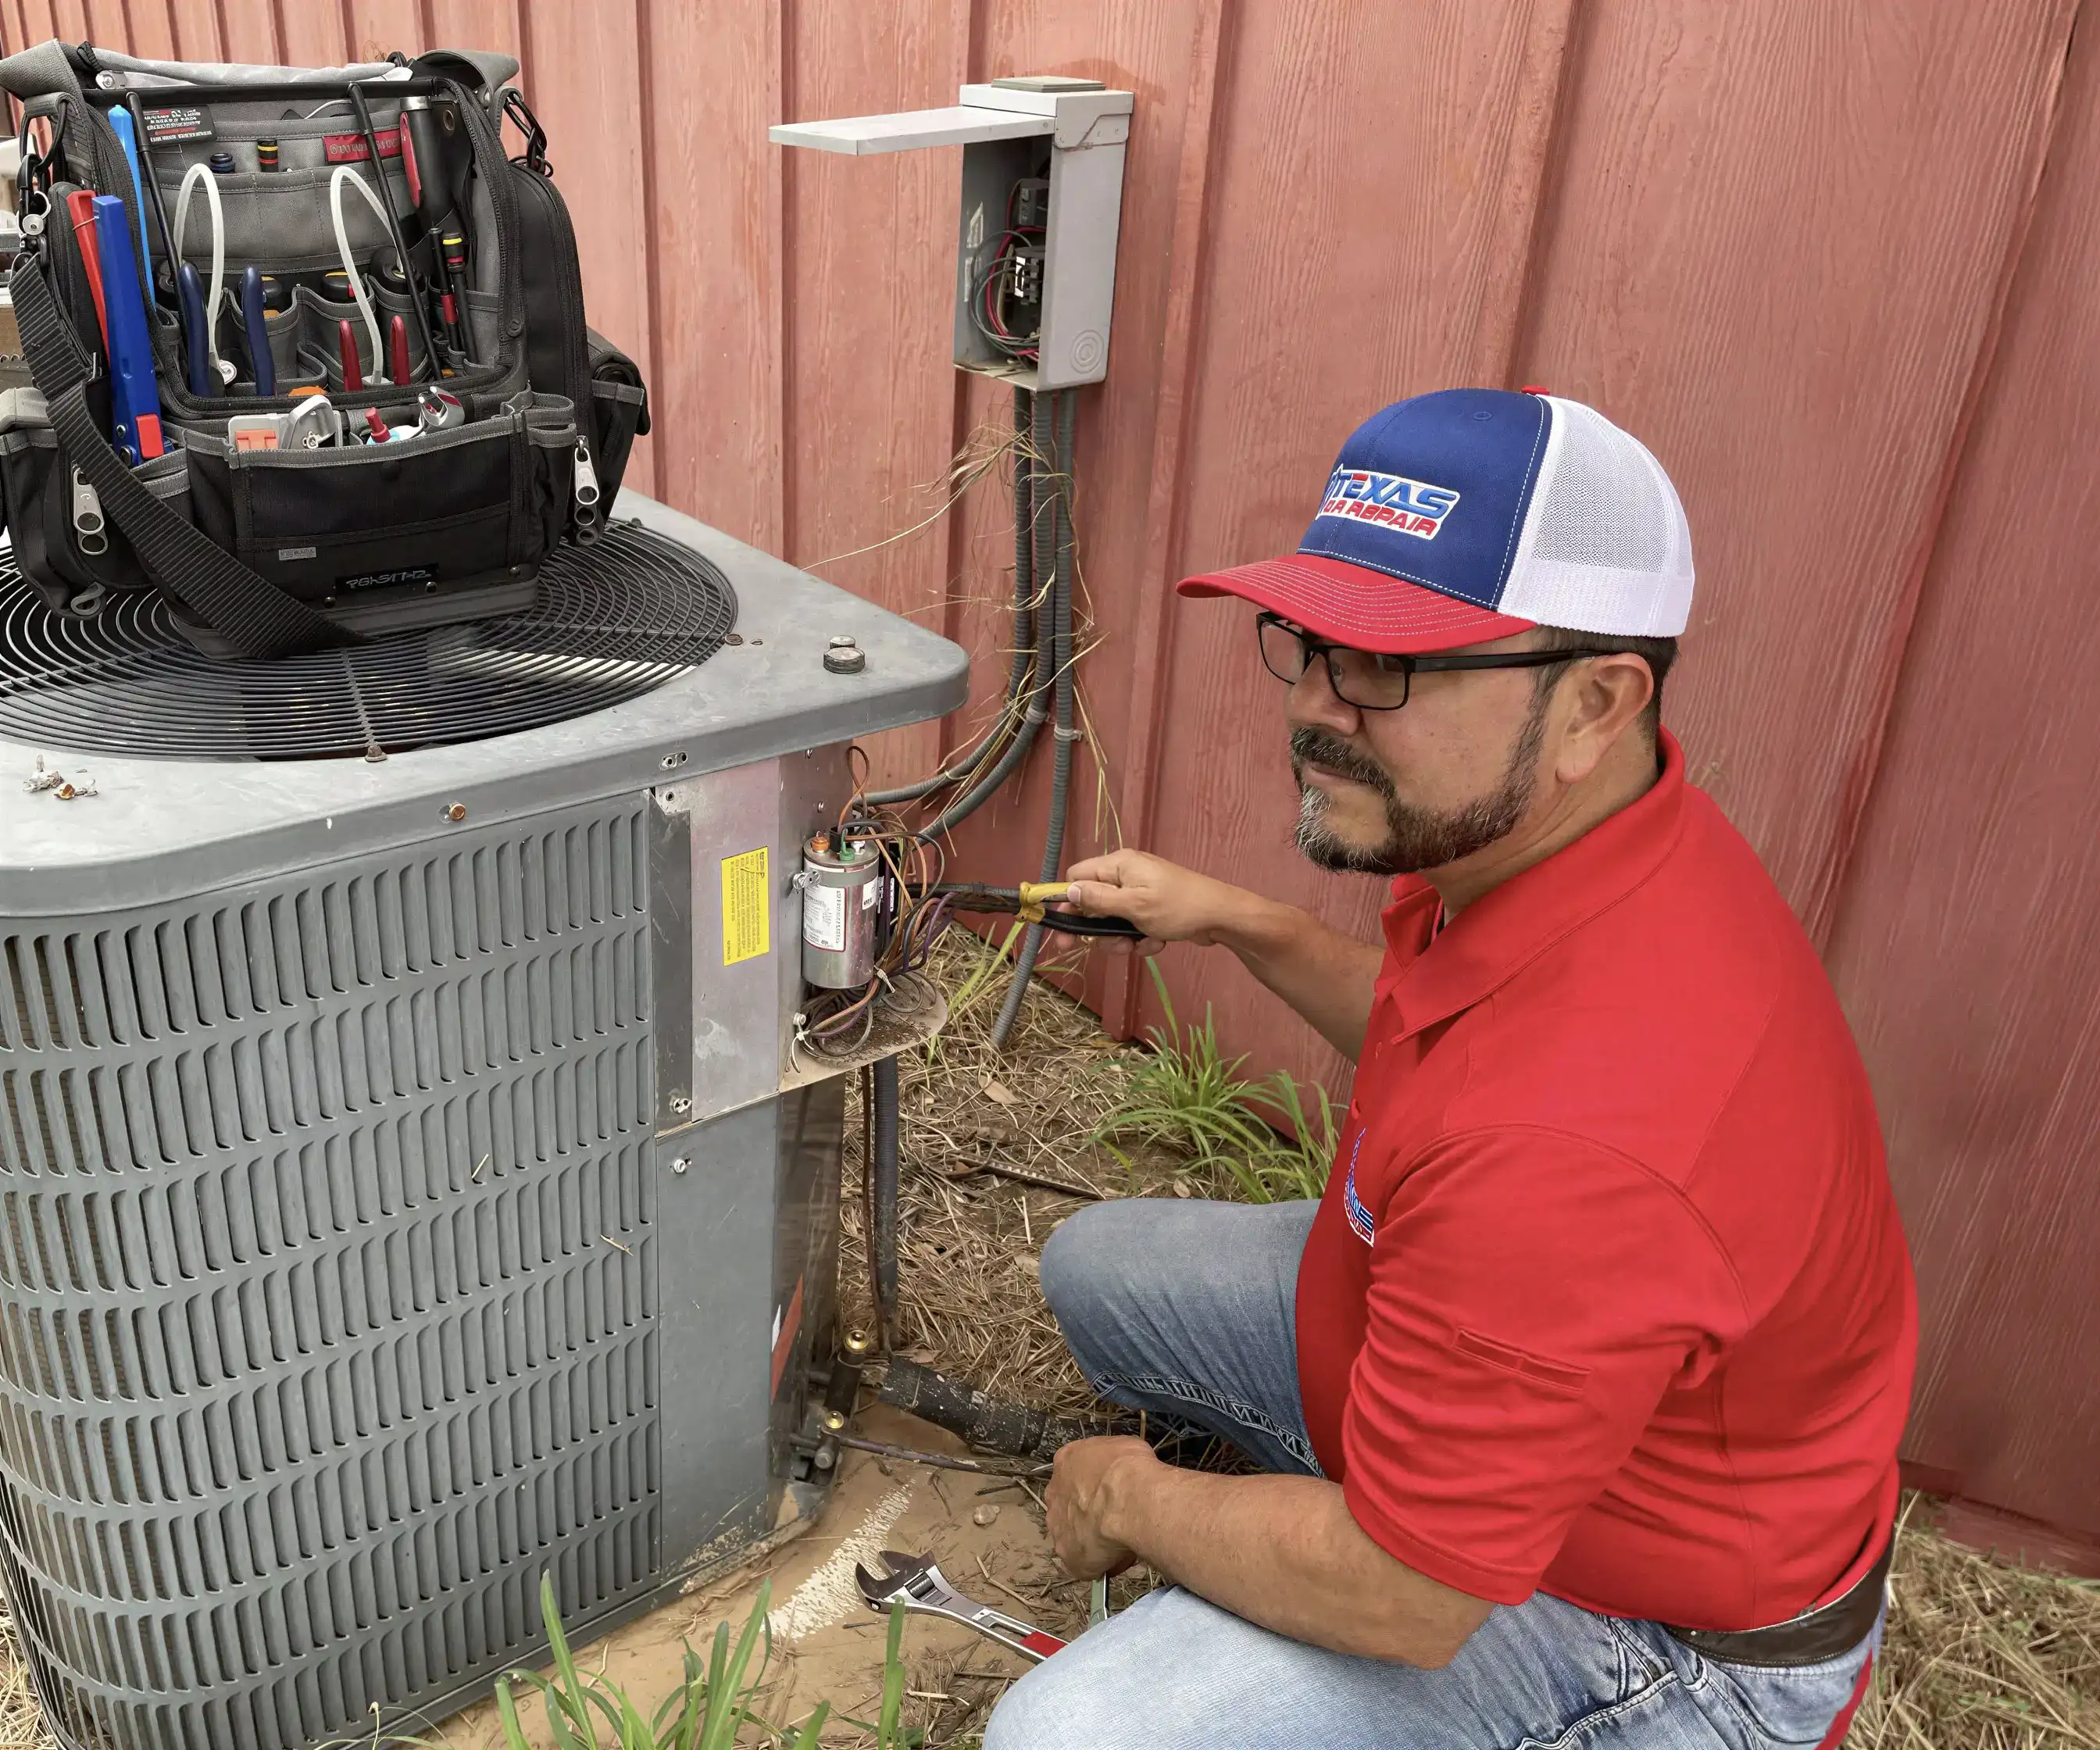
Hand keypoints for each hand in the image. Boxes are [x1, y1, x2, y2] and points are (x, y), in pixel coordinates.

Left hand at [1045, 1436, 1155, 1579]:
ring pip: (1074, 1533)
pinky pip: (1082, 1561)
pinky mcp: (1066, 1553)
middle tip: (1114, 1517)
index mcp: (1067, 1460)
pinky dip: (1098, 1562)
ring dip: (1091, 1537)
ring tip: (1119, 1539)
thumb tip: (1125, 1473)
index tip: (1111, 1492)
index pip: (1077, 1473)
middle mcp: (1055, 1492)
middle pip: (1070, 1504)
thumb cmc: (1129, 1469)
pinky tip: (1117, 1557)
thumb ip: (1115, 1462)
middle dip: (1089, 1511)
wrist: (1127, 1499)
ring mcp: (1057, 1524)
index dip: (1095, 1484)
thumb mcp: (1127, 1447)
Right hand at [1063, 850, 1248, 947]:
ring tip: (1137, 945)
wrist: (1221, 917)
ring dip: (1121, 937)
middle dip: (1098, 928)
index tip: (1065, 928)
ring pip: (1113, 919)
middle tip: (1097, 947)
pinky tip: (1157, 942)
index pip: (1077, 876)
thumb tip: (1068, 891)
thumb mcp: (1134, 905)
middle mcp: (1127, 874)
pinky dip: (1142, 937)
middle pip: (1094, 902)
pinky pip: (1134, 925)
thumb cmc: (1177, 907)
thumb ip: (1098, 899)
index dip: (1068, 901)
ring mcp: (1141, 892)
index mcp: (1119, 865)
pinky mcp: (1153, 908)